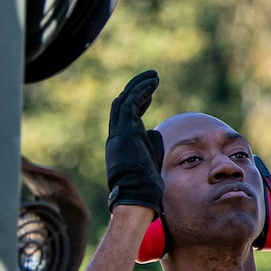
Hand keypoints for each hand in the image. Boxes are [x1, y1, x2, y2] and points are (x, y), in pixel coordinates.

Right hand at [105, 70, 164, 214]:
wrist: (137, 194)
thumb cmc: (146, 182)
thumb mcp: (150, 157)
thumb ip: (150, 143)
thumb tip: (154, 131)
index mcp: (122, 143)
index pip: (127, 116)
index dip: (139, 101)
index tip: (151, 92)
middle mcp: (116, 136)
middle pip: (122, 105)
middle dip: (137, 89)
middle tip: (153, 78)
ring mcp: (118, 133)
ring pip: (124, 101)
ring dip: (139, 86)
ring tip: (155, 76)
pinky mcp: (123, 131)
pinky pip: (130, 103)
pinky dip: (141, 91)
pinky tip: (153, 82)